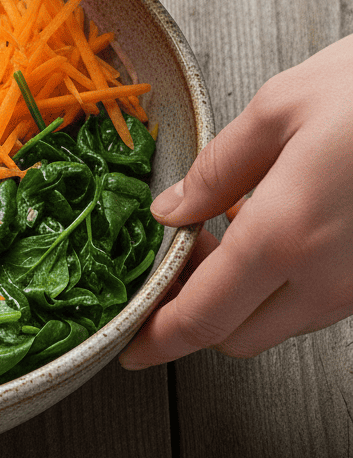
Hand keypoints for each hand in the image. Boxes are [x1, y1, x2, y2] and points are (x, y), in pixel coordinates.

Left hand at [118, 34, 352, 367]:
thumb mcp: (277, 109)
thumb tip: (171, 212)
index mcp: (285, 235)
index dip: (158, 340)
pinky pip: (315, 302)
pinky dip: (278, 285)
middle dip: (194, 313)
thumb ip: (216, 171)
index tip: (129, 348)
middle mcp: (328, 277)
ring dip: (237, 299)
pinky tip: (267, 229)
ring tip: (217, 235)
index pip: (204, 317)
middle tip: (173, 262)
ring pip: (278, 322)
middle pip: (237, 335)